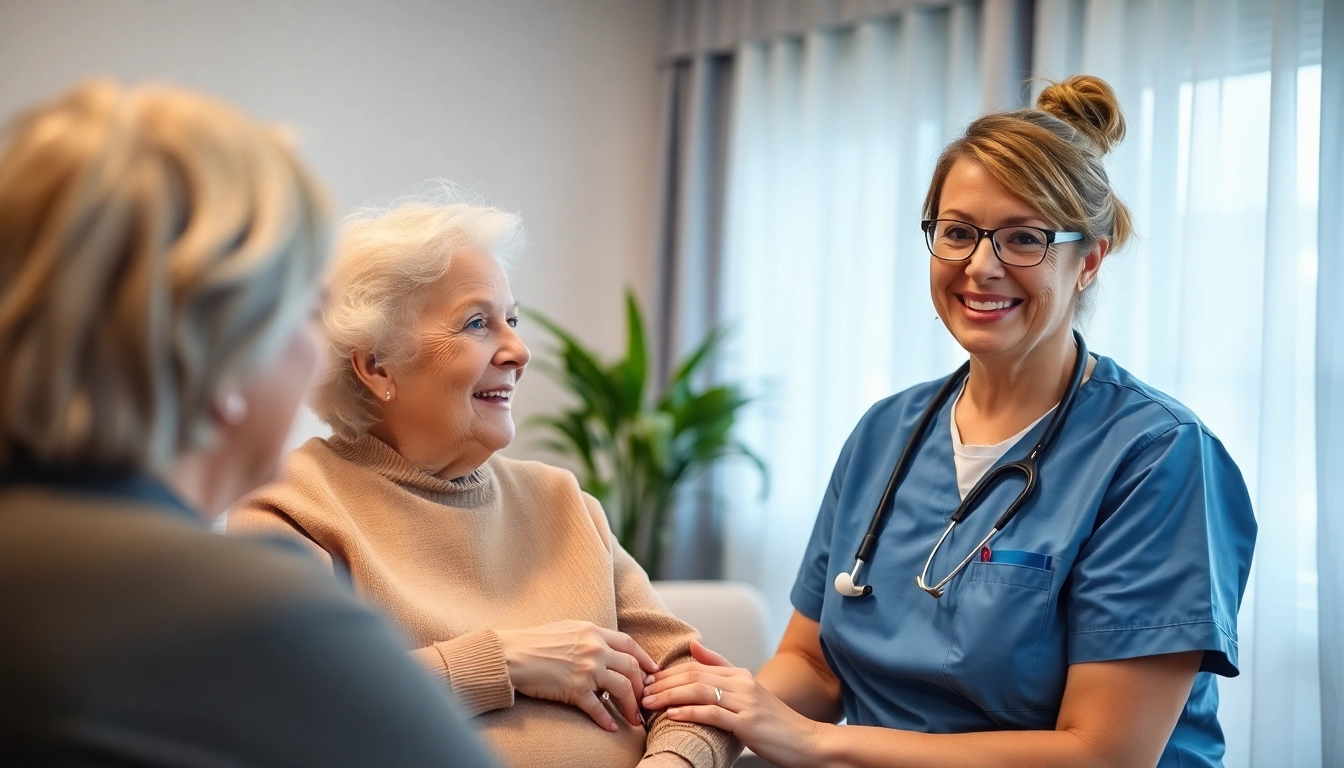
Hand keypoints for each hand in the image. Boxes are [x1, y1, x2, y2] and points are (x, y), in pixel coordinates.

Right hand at [497, 620, 659, 731]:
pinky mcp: (575, 689)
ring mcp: (586, 669)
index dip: (644, 659)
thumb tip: (604, 648)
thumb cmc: (534, 642)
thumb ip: (588, 637)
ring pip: (622, 688)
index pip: (629, 644)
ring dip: (631, 706)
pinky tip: (612, 728)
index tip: (653, 672)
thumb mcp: (567, 628)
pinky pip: (598, 708)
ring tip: (634, 719)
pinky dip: (607, 720)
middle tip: (645, 700)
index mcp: (593, 632)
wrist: (511, 655)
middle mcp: (594, 649)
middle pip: (631, 668)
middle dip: (642, 686)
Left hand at [642, 641, 825, 767]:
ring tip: (649, 704)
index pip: (696, 666)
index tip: (648, 681)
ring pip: (699, 690)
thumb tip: (694, 647)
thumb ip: (722, 669)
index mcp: (740, 674)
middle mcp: (743, 682)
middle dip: (663, 683)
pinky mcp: (747, 722)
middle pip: (694, 675)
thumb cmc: (774, 723)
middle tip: (641, 691)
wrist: (806, 741)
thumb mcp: (749, 693)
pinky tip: (672, 715)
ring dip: (669, 696)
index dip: (669, 672)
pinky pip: (712, 713)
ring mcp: (746, 702)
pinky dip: (689, 712)